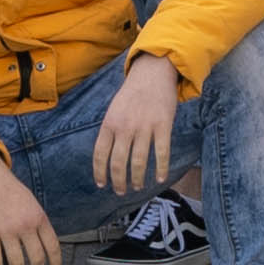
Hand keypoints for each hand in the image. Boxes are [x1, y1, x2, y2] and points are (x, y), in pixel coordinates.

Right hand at [0, 155, 61, 264]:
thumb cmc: (9, 189)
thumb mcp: (31, 202)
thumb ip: (38, 222)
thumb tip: (44, 243)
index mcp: (38, 217)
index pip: (52, 246)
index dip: (55, 261)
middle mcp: (24, 226)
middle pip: (36, 258)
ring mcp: (6, 231)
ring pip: (17, 262)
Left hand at [90, 55, 180, 196]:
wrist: (153, 72)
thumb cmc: (132, 94)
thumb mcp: (114, 109)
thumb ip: (110, 131)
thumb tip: (106, 157)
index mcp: (110, 123)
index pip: (100, 154)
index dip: (100, 172)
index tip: (102, 184)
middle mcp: (125, 126)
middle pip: (118, 162)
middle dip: (119, 181)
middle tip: (121, 191)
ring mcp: (144, 126)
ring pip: (139, 161)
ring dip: (137, 179)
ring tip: (137, 187)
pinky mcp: (163, 125)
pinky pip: (162, 153)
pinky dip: (161, 169)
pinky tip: (160, 179)